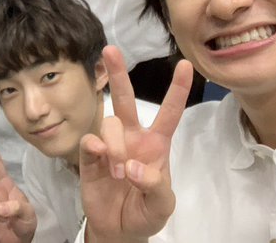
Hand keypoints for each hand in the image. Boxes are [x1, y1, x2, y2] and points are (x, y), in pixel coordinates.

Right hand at [79, 46, 192, 242]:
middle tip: (110, 50)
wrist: (119, 231)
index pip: (170, 112)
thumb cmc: (146, 212)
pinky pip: (90, 139)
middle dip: (118, 74)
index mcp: (156, 145)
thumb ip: (155, 186)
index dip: (177, 89)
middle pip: (125, 99)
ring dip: (114, 144)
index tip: (186, 65)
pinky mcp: (90, 157)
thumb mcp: (163, 205)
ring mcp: (110, 145)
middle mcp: (132, 138)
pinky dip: (95, 146)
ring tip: (117, 171)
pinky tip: (100, 157)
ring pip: (109, 122)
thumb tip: (131, 165)